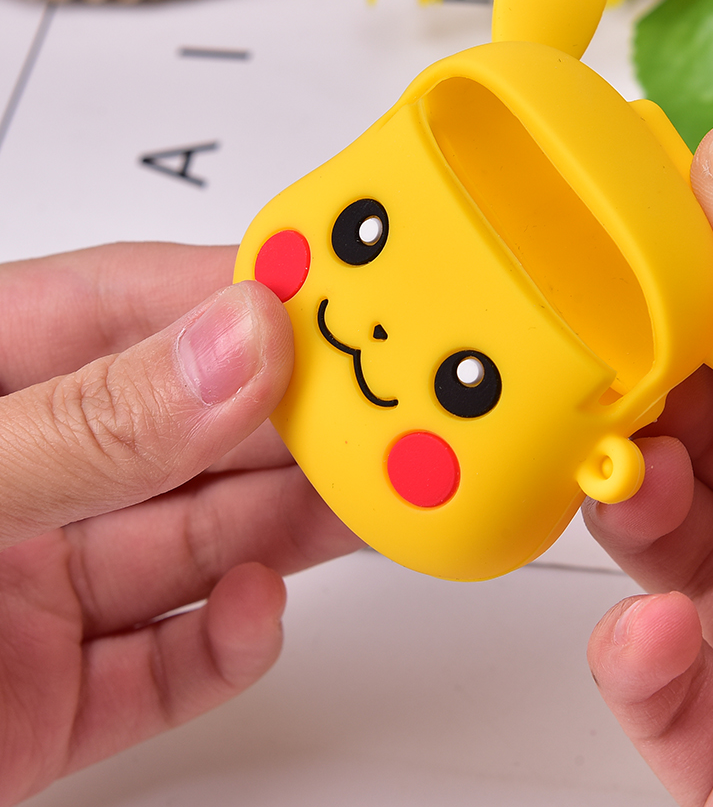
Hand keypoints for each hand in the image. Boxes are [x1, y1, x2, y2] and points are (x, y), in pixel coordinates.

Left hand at [0, 243, 361, 805]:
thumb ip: (89, 422)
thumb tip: (236, 345)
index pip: (159, 307)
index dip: (266, 297)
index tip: (360, 301)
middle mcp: (30, 475)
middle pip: (209, 425)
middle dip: (308, 422)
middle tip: (398, 417)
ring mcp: (46, 586)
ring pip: (212, 537)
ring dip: (299, 524)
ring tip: (376, 504)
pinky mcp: (58, 694)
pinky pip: (174, 659)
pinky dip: (231, 644)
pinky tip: (254, 616)